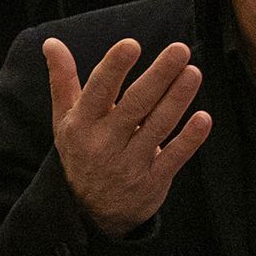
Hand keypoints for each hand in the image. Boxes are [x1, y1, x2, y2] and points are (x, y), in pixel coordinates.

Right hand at [43, 35, 212, 238]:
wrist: (90, 213)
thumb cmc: (81, 152)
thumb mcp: (65, 120)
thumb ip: (63, 80)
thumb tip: (51, 42)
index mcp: (82, 124)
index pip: (98, 91)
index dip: (114, 68)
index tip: (131, 45)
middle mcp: (104, 143)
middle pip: (135, 105)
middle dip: (159, 76)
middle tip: (180, 50)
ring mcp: (129, 164)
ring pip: (158, 127)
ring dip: (177, 99)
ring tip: (193, 73)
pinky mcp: (152, 181)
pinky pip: (173, 157)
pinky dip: (189, 139)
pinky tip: (203, 118)